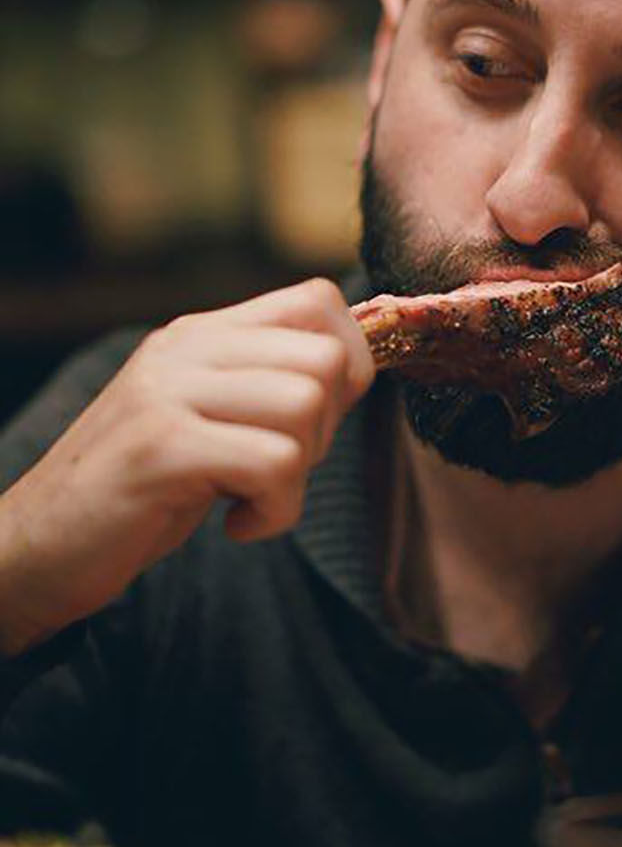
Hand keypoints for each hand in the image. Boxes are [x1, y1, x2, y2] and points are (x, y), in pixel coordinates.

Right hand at [0, 279, 373, 655]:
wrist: (37, 547)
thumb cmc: (144, 488)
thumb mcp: (209, 416)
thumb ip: (266, 383)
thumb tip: (358, 367)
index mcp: (202, 333)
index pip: (317, 298)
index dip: (348, 361)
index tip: (319, 419)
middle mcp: (185, 348)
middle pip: (325, 358)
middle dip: (327, 428)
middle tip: (277, 468)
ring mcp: (168, 392)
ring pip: (306, 406)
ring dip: (299, 473)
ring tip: (252, 496)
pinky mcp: (160, 448)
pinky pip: (275, 464)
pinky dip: (276, 511)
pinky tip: (237, 525)